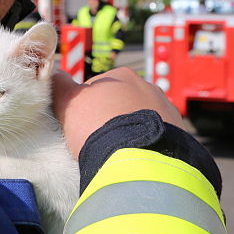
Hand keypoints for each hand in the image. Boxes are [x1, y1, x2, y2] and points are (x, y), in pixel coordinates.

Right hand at [52, 68, 181, 157]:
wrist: (138, 158)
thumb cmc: (98, 127)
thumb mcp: (69, 104)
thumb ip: (60, 87)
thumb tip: (54, 74)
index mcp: (120, 75)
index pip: (97, 88)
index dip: (86, 109)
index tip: (82, 127)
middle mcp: (147, 86)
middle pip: (121, 103)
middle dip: (111, 119)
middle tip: (99, 142)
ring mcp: (166, 109)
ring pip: (140, 120)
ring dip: (131, 132)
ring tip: (119, 153)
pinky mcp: (179, 131)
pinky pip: (157, 136)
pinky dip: (147, 144)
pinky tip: (137, 158)